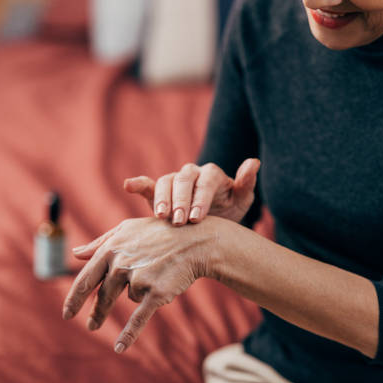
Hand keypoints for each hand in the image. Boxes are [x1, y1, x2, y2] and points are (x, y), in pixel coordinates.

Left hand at [62, 217, 217, 353]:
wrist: (196, 241)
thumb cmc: (161, 233)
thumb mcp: (128, 229)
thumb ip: (100, 242)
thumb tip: (75, 253)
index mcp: (111, 249)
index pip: (85, 279)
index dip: (74, 299)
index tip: (67, 314)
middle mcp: (122, 264)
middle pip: (103, 296)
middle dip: (97, 313)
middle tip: (91, 326)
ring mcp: (139, 278)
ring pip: (130, 297)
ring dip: (141, 292)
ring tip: (151, 285)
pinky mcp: (156, 293)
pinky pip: (138, 318)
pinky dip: (129, 334)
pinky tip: (120, 347)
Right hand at [123, 159, 259, 225]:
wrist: (214, 221)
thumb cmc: (230, 208)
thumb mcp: (242, 199)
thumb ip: (246, 183)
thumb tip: (254, 161)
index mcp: (211, 174)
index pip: (206, 180)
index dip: (201, 198)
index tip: (197, 218)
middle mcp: (192, 174)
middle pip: (184, 180)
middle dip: (181, 200)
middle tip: (179, 221)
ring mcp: (174, 182)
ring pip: (166, 182)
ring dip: (163, 198)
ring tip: (162, 217)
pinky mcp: (158, 193)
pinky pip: (147, 185)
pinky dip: (138, 184)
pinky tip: (129, 185)